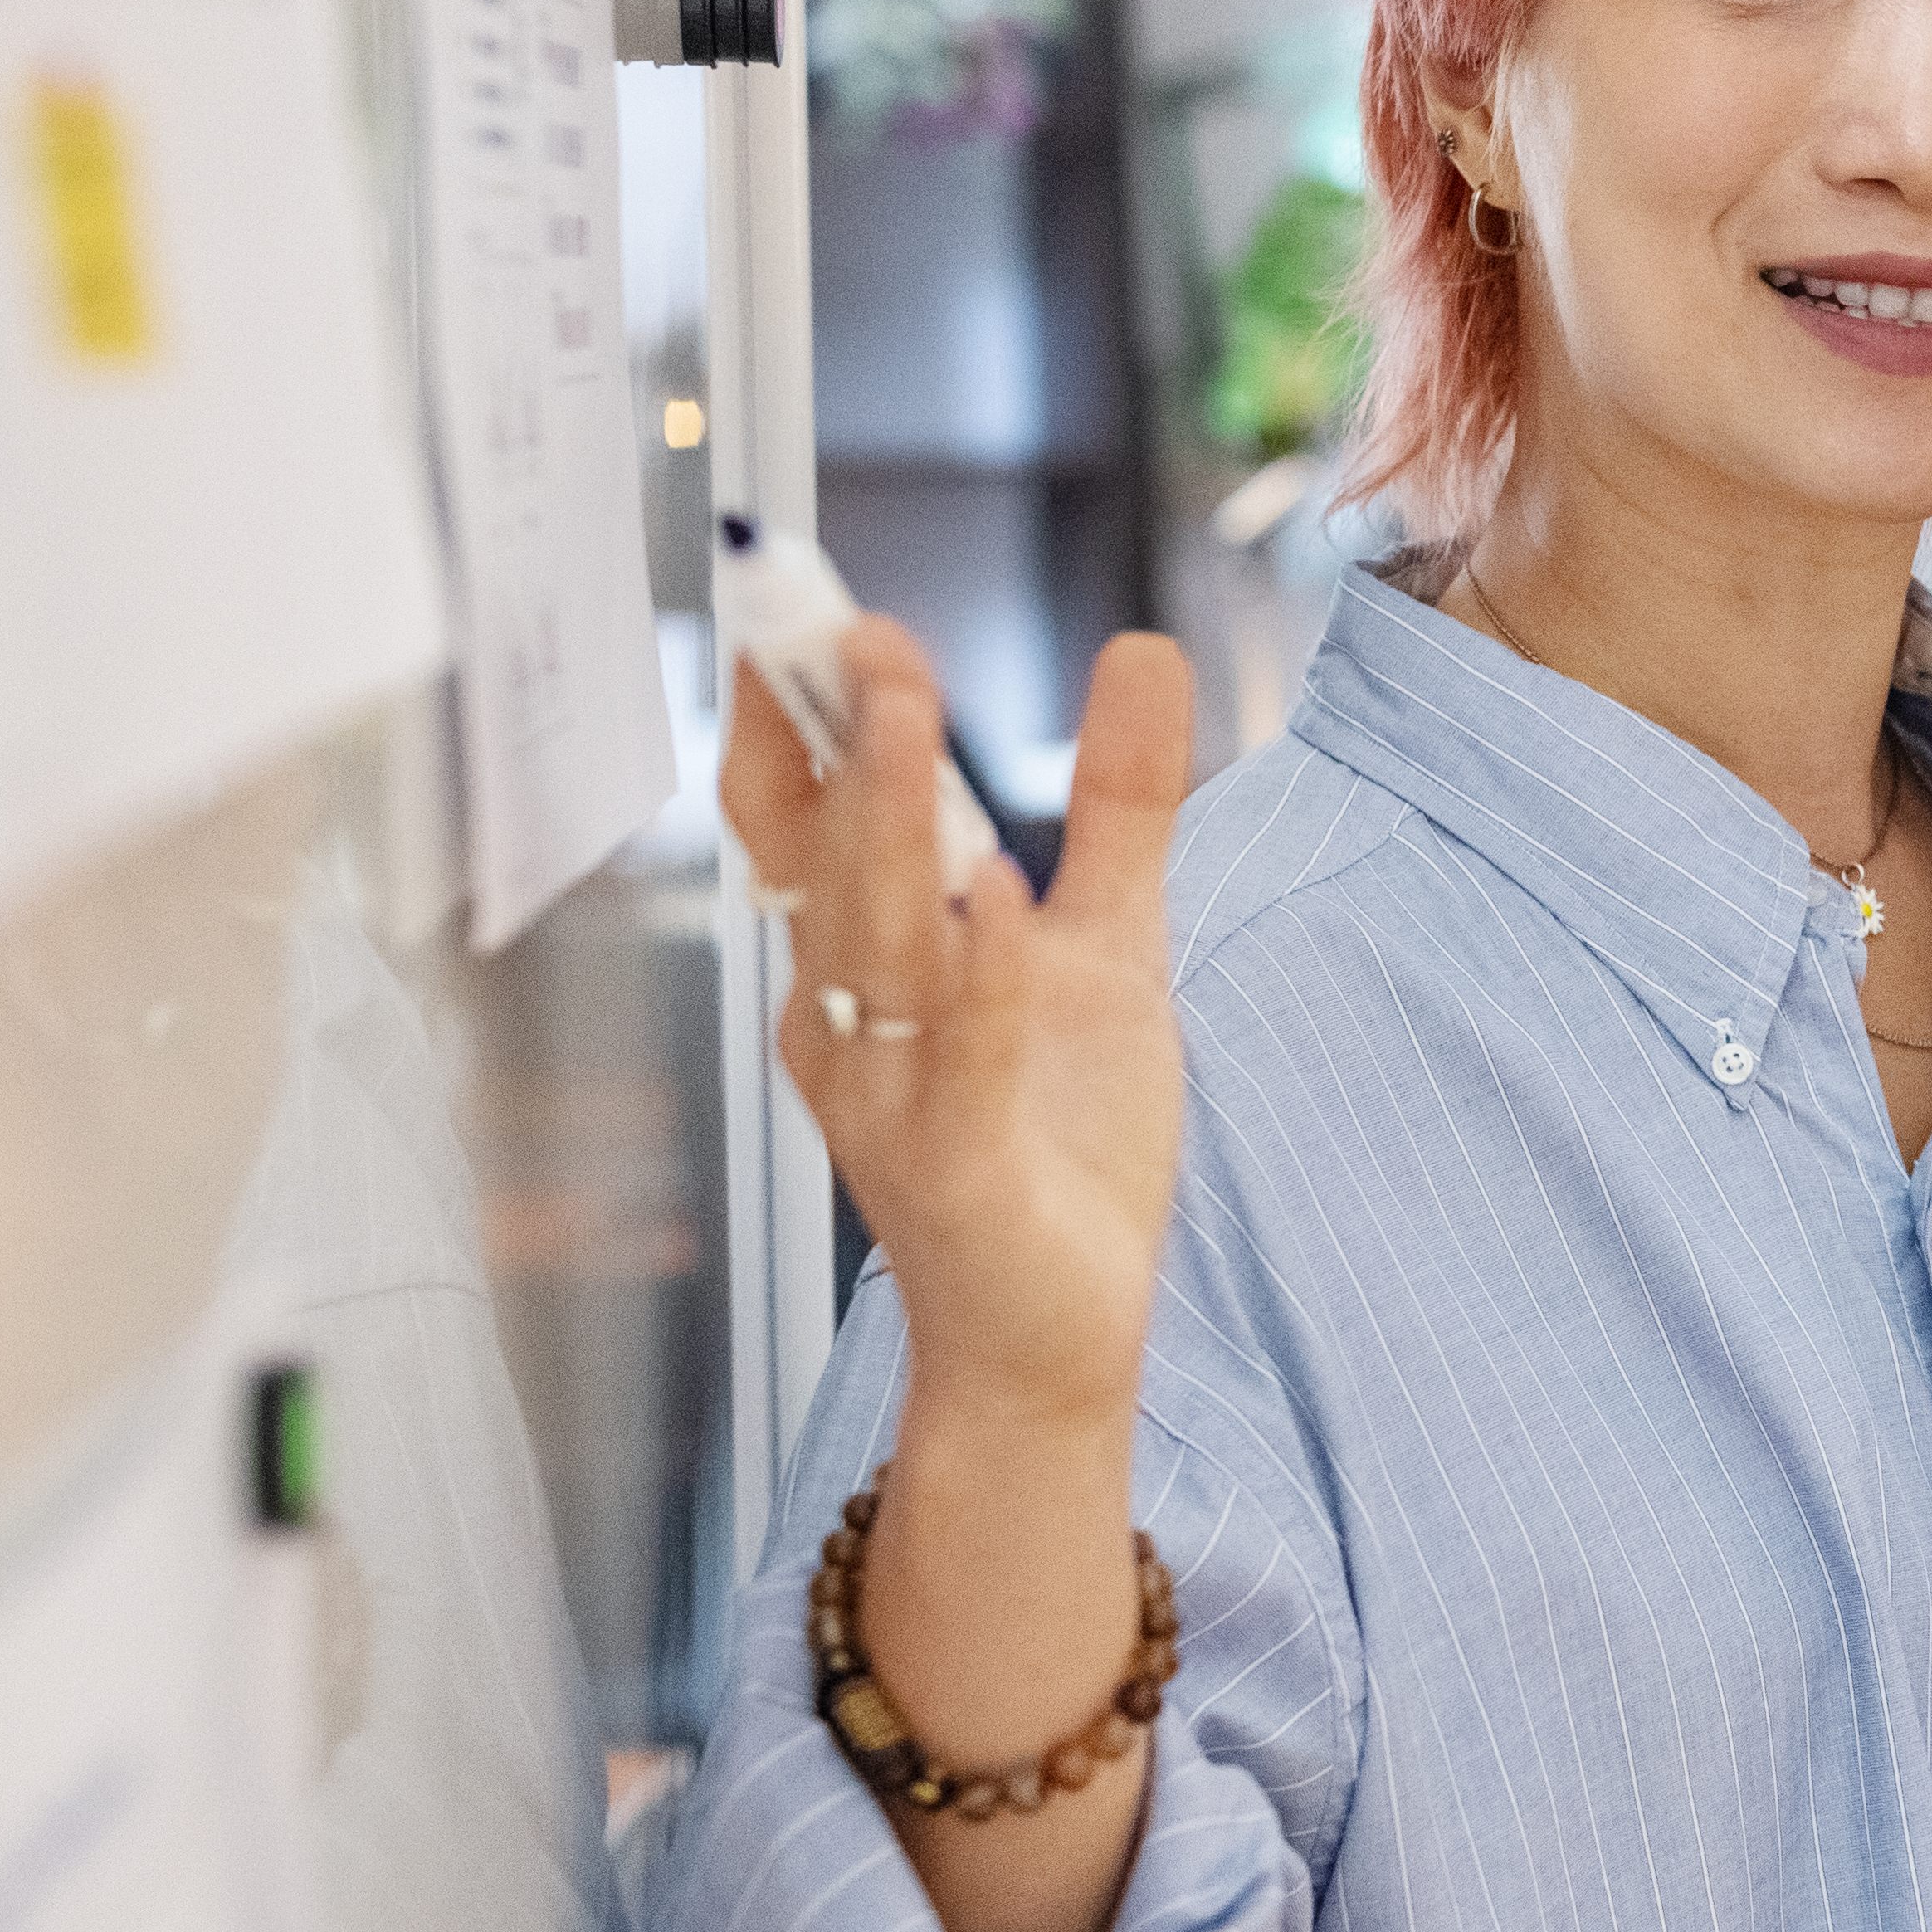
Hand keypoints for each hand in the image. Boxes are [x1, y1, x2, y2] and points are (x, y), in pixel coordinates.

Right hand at [716, 619, 1193, 1433]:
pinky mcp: (958, 1169)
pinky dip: (975, 977)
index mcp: (867, 959)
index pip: (797, 814)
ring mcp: (893, 1094)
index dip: (789, 707)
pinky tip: (995, 898)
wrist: (1052, 1333)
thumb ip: (1118, 804)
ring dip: (884, 822)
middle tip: (850, 624)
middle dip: (832, 735)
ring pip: (875, 941)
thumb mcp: (1103, 945)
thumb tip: (1142, 650)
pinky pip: (960, 1059)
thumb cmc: (1053, 1143)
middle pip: (821, 855)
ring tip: (901, 708)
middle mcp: (853, 1019)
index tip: (796, 599)